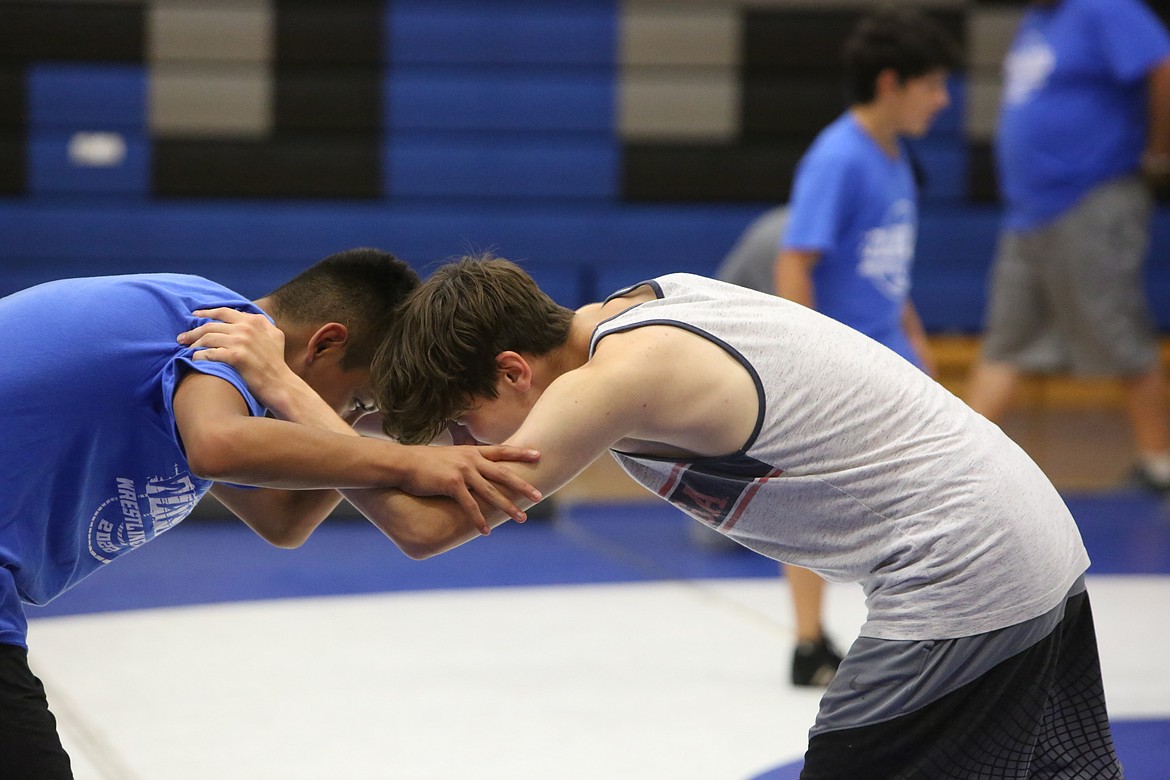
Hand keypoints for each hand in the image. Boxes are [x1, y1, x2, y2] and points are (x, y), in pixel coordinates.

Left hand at [178, 308, 291, 406]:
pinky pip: (210, 353)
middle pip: (211, 325)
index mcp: (254, 321)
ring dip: (194, 344)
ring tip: (186, 349)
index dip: (206, 313)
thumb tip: (247, 317)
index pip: (224, 312)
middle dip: (193, 331)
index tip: (194, 316)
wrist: (280, 384)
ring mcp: (242, 341)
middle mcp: (247, 328)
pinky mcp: (236, 356)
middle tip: (182, 338)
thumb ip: (262, 324)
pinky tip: (194, 359)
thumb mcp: (275, 336)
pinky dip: (199, 356)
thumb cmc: (276, 363)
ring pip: (208, 337)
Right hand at [401, 444, 541, 533]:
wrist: (401, 463)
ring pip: (491, 492)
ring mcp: (462, 472)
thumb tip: (470, 468)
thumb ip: (462, 461)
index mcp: (471, 452)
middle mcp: (470, 460)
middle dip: (522, 485)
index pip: (501, 451)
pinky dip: (479, 520)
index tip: (538, 454)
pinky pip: (470, 506)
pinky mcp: (451, 485)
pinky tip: (487, 531)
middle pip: (503, 473)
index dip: (520, 453)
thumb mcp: (447, 456)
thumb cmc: (422, 461)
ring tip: (522, 518)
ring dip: (507, 507)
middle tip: (539, 495)